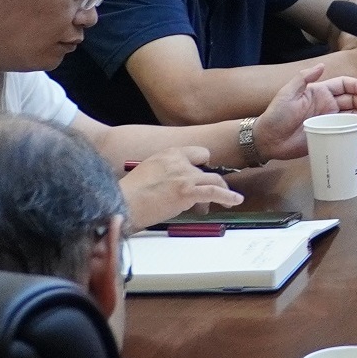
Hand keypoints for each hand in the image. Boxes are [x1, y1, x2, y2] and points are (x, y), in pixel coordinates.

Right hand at [120, 147, 238, 227]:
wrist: (121, 204)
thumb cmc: (130, 194)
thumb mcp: (150, 172)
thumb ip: (168, 173)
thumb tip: (179, 187)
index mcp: (169, 153)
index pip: (199, 153)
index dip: (203, 166)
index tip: (204, 176)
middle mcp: (179, 161)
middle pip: (207, 170)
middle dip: (209, 183)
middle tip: (208, 195)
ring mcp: (184, 176)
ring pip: (214, 180)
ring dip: (221, 191)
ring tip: (226, 201)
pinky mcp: (187, 191)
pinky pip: (214, 192)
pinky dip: (228, 196)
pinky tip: (235, 200)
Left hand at [250, 65, 356, 160]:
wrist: (268, 140)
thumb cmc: (276, 114)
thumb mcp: (287, 93)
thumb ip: (304, 78)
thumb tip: (322, 65)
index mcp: (320, 92)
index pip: (344, 85)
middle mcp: (328, 105)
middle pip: (353, 100)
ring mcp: (329, 121)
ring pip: (353, 116)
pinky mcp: (329, 136)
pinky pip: (347, 133)